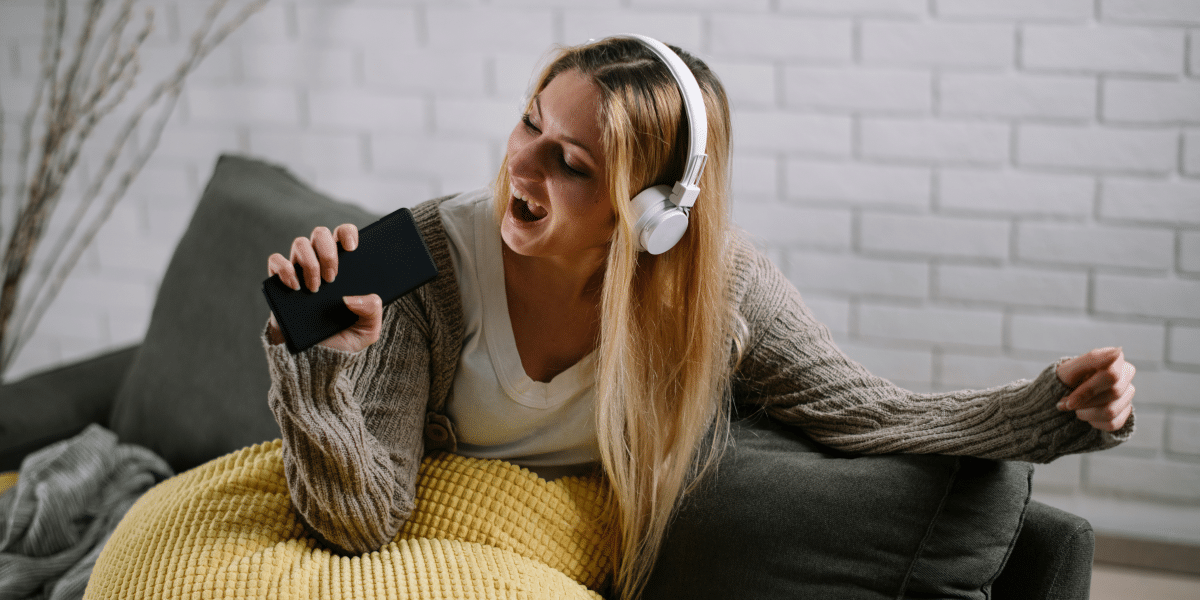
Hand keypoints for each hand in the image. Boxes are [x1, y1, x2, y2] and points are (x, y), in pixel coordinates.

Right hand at [266, 224, 383, 352]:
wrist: (315, 359)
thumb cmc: (341, 339)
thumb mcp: (367, 330)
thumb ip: (373, 312)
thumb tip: (356, 297)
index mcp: (344, 267)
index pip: (344, 235)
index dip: (347, 232)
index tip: (353, 247)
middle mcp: (320, 262)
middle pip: (320, 233)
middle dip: (328, 251)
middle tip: (333, 277)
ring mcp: (299, 270)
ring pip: (300, 243)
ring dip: (309, 263)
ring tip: (315, 289)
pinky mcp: (280, 282)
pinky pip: (276, 261)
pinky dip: (285, 269)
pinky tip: (295, 286)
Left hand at [1055, 347, 1134, 431]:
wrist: (1065, 395)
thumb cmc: (1068, 378)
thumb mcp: (1071, 369)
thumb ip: (1092, 359)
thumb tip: (1117, 351)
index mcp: (1115, 359)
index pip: (1111, 375)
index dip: (1088, 391)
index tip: (1069, 400)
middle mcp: (1126, 375)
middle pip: (1113, 393)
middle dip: (1084, 402)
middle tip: (1066, 405)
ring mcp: (1128, 394)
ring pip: (1111, 411)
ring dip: (1086, 414)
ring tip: (1075, 409)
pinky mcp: (1126, 411)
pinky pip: (1113, 424)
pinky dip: (1093, 423)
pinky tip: (1086, 414)